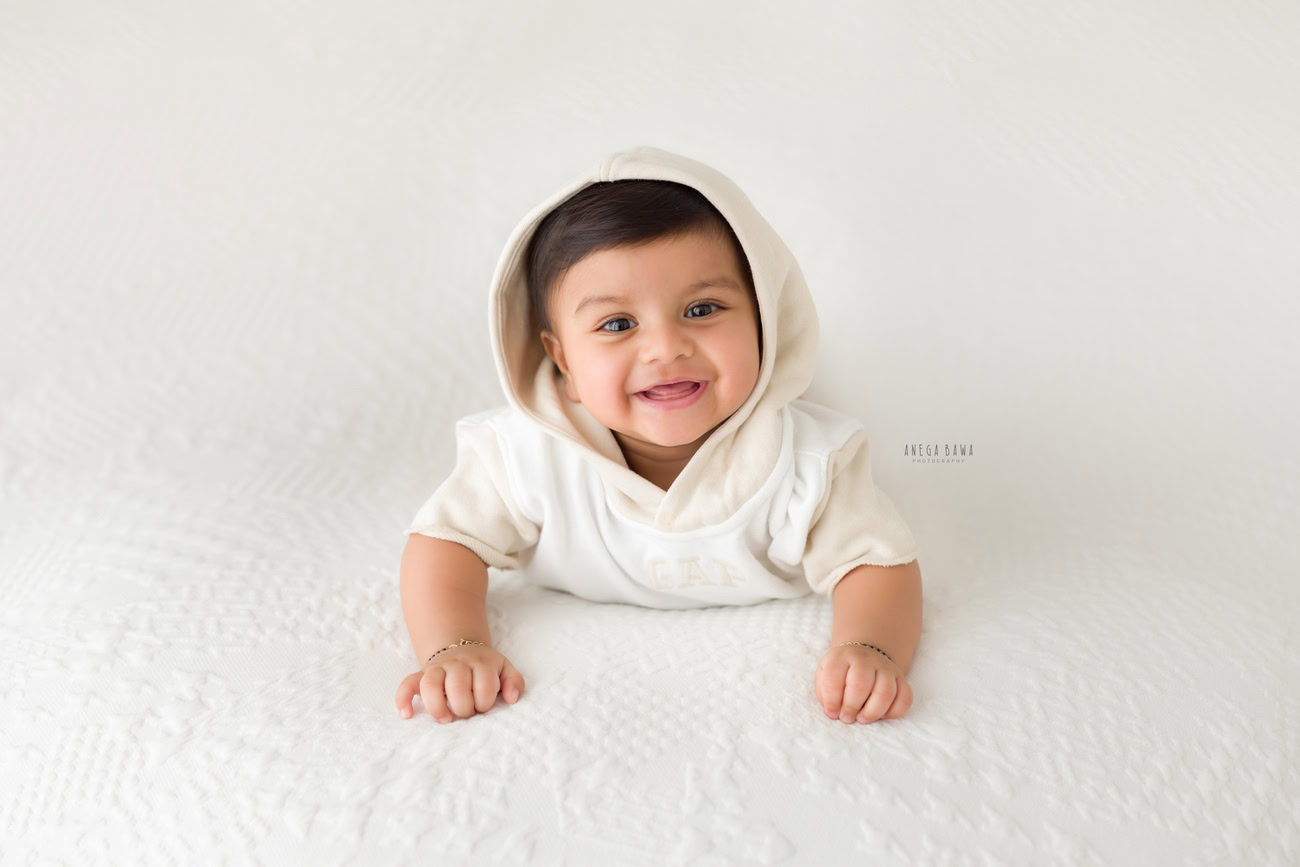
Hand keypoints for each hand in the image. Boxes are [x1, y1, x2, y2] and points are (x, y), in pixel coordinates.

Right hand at [395, 644, 524, 722]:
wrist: (460, 646)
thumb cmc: (484, 667)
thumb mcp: (504, 668)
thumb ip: (514, 681)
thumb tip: (511, 698)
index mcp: (481, 663)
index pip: (484, 684)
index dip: (485, 701)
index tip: (483, 707)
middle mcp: (458, 664)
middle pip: (458, 686)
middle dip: (464, 707)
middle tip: (466, 714)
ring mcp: (437, 668)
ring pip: (430, 684)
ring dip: (437, 706)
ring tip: (445, 719)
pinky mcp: (420, 675)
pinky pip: (406, 684)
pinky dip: (403, 699)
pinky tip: (407, 715)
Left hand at [814, 643, 911, 723]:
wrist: (862, 656)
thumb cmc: (840, 673)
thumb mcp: (824, 676)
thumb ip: (825, 694)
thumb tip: (834, 713)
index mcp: (841, 657)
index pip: (834, 677)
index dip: (831, 700)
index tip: (832, 713)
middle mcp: (865, 660)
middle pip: (861, 683)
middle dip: (852, 706)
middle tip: (847, 718)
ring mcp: (886, 668)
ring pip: (886, 692)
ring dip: (873, 712)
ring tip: (862, 719)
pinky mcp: (901, 679)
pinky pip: (905, 697)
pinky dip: (894, 712)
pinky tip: (881, 716)